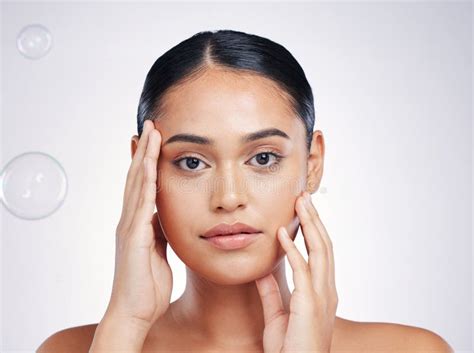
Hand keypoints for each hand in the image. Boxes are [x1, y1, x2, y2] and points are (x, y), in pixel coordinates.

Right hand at [105, 119, 171, 328]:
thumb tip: (165, 215)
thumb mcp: (158, 249)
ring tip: (150, 134)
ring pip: (137, 185)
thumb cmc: (147, 283)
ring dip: (143, 158)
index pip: (141, 184)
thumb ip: (158, 230)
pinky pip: (142, 206)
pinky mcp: (134, 239)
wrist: (135, 310)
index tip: (153, 138)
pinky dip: (146, 185)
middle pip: (136, 177)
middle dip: (143, 150)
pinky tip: (151, 168)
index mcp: (137, 222)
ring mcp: (130, 227)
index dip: (145, 160)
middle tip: (151, 124)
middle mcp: (130, 220)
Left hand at [255, 191, 337, 352]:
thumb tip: (262, 271)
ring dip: (310, 224)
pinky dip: (293, 249)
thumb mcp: (277, 315)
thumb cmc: (290, 349)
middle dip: (314, 219)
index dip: (313, 229)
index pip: (320, 252)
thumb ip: (271, 293)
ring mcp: (321, 296)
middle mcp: (326, 290)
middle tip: (304, 196)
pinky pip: (302, 270)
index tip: (303, 210)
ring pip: (320, 251)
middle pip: (324, 245)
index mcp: (321, 291)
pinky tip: (282, 233)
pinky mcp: (310, 304)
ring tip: (299, 203)